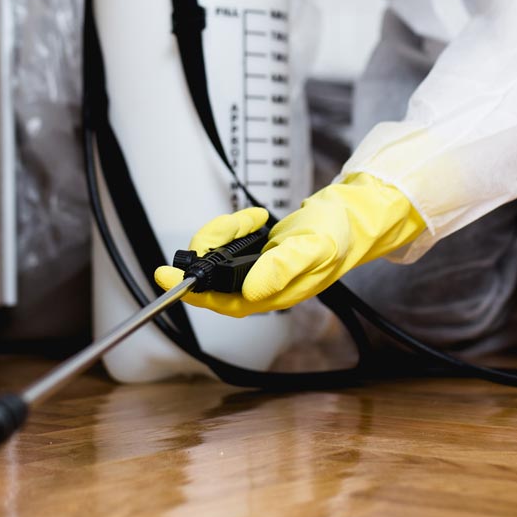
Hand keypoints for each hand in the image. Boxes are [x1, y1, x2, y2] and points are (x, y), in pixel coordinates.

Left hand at [153, 174, 425, 317]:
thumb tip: (251, 291)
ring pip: (216, 256)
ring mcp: (255, 270)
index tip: (163, 275)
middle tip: (227, 226)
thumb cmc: (338, 233)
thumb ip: (283, 268)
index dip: (190, 291)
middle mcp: (259, 288)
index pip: (220, 301)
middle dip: (210, 247)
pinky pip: (227, 242)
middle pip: (212, 276)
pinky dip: (235, 226)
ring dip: (224, 233)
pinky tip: (256, 218)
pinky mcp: (254, 253)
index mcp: (272, 294)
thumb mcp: (314, 246)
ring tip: (250, 220)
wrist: (352, 216)